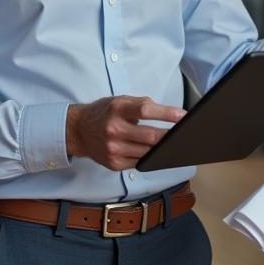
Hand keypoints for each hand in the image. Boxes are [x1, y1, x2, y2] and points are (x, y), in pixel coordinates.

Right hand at [65, 96, 185, 171]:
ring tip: (174, 145)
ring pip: (148, 152)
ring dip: (163, 149)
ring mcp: (113, 149)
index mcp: (117, 109)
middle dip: (170, 136)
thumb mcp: (121, 101)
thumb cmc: (104, 113)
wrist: (79, 130)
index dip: (167, 113)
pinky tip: (157, 153)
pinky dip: (150, 158)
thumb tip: (172, 114)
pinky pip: (140, 162)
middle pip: (150, 136)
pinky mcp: (114, 163)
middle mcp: (114, 129)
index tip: (183, 115)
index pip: (146, 110)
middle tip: (184, 135)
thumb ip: (144, 105)